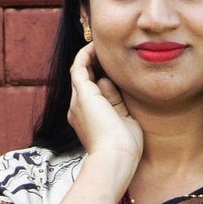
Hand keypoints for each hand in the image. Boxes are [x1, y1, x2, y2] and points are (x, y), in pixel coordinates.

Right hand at [68, 42, 142, 190]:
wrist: (114, 159)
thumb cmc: (124, 148)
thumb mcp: (123, 120)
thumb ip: (116, 101)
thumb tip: (109, 80)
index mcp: (88, 119)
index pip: (93, 91)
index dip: (102, 76)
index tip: (116, 67)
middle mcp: (78, 109)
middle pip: (85, 79)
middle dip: (96, 64)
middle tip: (111, 51)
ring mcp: (78, 101)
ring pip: (81, 71)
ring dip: (92, 56)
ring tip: (105, 45)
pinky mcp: (82, 94)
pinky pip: (79, 66)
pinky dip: (87, 54)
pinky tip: (98, 45)